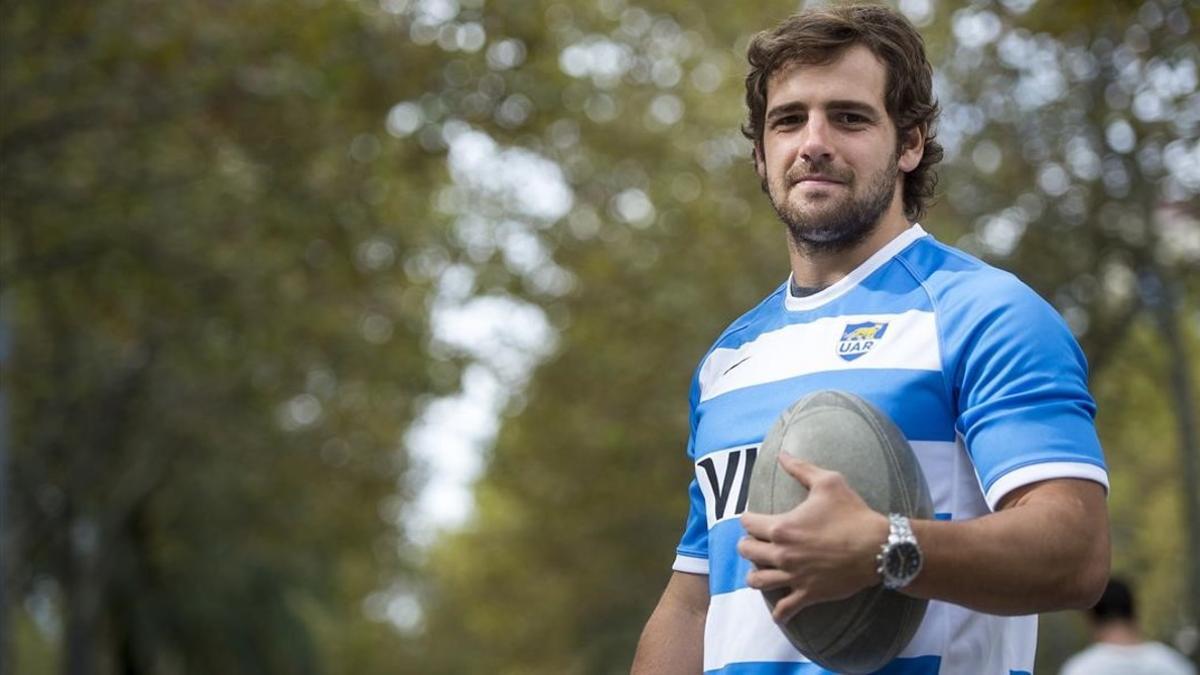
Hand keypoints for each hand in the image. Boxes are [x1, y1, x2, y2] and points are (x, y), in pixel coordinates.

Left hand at [737, 453, 888, 622]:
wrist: (880, 547)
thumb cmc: (853, 513)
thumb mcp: (828, 481)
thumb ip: (801, 468)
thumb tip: (782, 454)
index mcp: (782, 527)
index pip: (747, 523)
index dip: (748, 519)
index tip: (754, 518)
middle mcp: (782, 554)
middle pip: (746, 551)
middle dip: (748, 545)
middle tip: (757, 542)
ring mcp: (794, 576)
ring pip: (757, 581)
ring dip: (756, 574)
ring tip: (762, 569)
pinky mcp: (808, 594)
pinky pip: (784, 610)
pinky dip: (779, 612)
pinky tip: (779, 611)